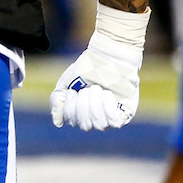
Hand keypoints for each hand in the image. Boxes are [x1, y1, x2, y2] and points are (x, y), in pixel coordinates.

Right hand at [51, 5, 147, 130]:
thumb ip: (58, 102)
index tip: (72, 91)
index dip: (70, 106)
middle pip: (85, 126)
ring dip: (95, 104)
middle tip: (87, 88)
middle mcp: (95, 117)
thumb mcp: (66, 83)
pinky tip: (107, 93)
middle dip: (83, 105)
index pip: (72, 121)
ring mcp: (110, 116)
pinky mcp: (124, 113)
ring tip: (97, 88)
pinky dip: (107, 107)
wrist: (107, 57)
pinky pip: (114, 122)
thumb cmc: (86, 68)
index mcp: (80, 111)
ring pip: (99, 125)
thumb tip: (58, 123)